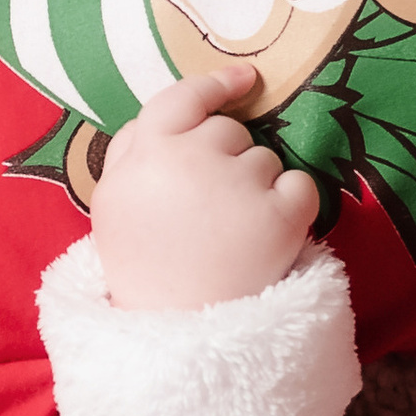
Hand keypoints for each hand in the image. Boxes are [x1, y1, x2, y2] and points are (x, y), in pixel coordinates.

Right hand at [90, 66, 320, 310]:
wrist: (179, 337)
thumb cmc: (145, 268)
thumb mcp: (114, 204)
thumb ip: (133, 152)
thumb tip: (178, 112)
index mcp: (144, 156)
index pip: (181, 99)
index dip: (214, 84)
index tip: (244, 79)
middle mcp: (189, 160)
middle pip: (228, 133)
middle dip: (226, 162)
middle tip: (209, 216)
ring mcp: (237, 185)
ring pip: (266, 159)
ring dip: (257, 189)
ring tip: (230, 237)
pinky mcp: (280, 215)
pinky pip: (301, 186)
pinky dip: (294, 207)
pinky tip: (268, 238)